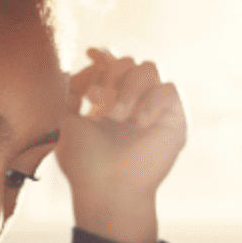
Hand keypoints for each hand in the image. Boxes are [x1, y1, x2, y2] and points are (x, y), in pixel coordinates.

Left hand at [54, 49, 186, 242]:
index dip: (104, 55)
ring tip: (116, 116)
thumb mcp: (66, 118)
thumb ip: (72, 86)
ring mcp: (154, 108)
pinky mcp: (175, 118)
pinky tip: (138, 123)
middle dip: (110, 75)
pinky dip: (151, 101)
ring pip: (150, 67)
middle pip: (128, 60)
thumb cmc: (83, 160)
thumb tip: (93, 57)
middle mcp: (133, 100)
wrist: (106, 189)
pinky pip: (169, 88)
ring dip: (128, 88)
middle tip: (96, 102)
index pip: (112, 64)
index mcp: (108, 99)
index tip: (91, 53)